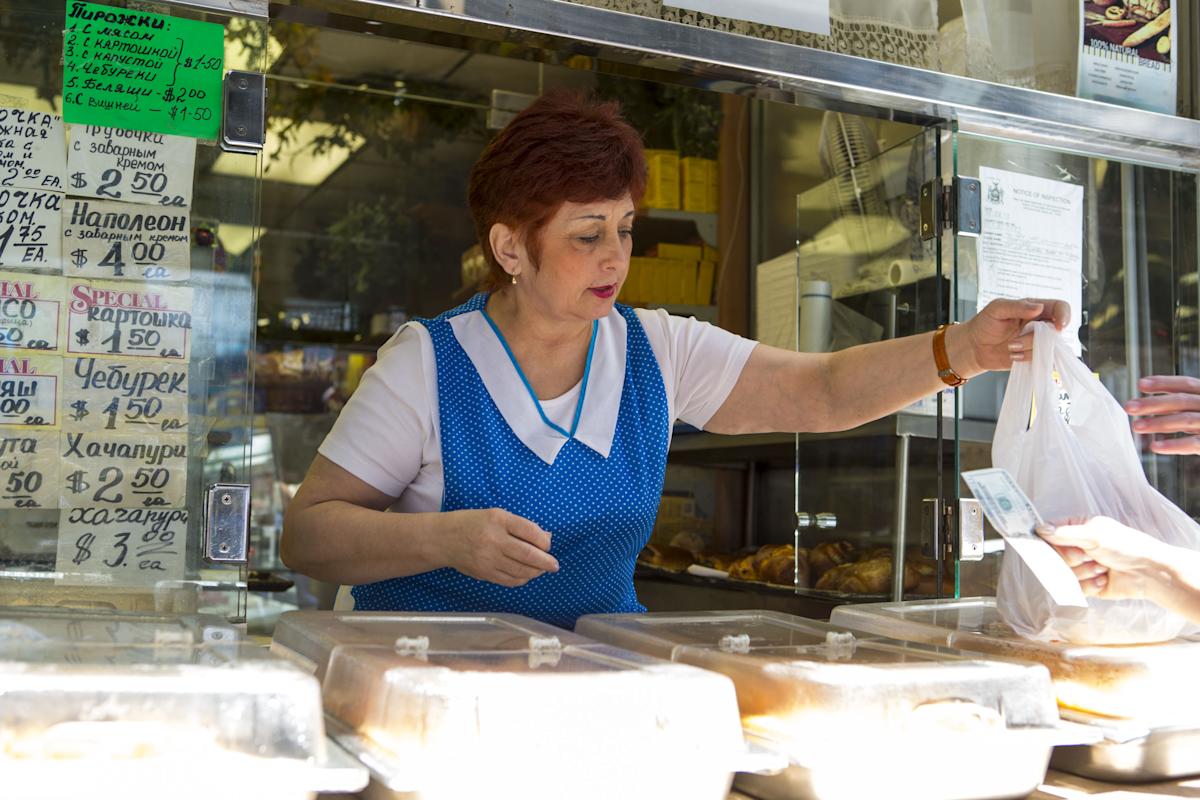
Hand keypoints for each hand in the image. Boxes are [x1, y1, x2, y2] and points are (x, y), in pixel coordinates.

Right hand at [441, 508, 558, 586]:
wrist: (444, 539)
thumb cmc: (473, 523)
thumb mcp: (496, 515)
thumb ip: (521, 526)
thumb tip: (546, 538)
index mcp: (498, 520)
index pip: (530, 531)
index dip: (544, 542)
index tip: (548, 545)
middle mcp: (494, 539)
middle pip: (528, 555)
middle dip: (546, 562)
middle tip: (554, 565)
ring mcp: (489, 559)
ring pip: (521, 570)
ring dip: (536, 572)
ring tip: (541, 570)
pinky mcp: (485, 573)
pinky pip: (510, 580)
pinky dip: (522, 579)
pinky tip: (526, 575)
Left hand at [955, 298, 1070, 373]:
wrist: (974, 346)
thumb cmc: (985, 323)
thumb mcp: (997, 309)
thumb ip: (1017, 307)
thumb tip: (1038, 307)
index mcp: (1035, 308)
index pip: (1060, 308)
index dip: (1064, 316)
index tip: (1058, 326)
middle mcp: (1040, 325)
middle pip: (1055, 331)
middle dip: (1035, 338)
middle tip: (1014, 341)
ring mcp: (1037, 342)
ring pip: (1048, 347)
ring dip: (1027, 349)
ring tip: (1009, 347)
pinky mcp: (1033, 356)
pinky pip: (1041, 360)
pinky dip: (1026, 358)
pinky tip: (1012, 356)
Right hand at [1036, 516, 1170, 600]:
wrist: (1150, 573)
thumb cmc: (1127, 547)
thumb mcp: (1094, 535)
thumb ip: (1065, 533)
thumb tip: (1040, 529)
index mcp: (1078, 528)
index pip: (1049, 533)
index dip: (1048, 541)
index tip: (1051, 546)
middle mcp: (1077, 546)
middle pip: (1054, 556)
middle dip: (1072, 559)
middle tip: (1088, 556)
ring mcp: (1081, 566)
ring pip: (1064, 574)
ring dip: (1084, 572)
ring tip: (1103, 568)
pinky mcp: (1087, 584)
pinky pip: (1075, 588)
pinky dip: (1090, 585)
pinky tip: (1104, 579)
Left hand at [1125, 375, 1199, 454]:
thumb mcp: (1198, 408)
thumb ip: (1181, 405)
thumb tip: (1146, 403)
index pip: (1186, 384)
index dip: (1164, 383)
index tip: (1140, 384)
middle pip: (1182, 401)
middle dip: (1154, 403)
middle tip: (1128, 407)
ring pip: (1186, 420)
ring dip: (1159, 423)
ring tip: (1136, 426)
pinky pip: (1194, 443)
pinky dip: (1174, 444)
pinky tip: (1155, 446)